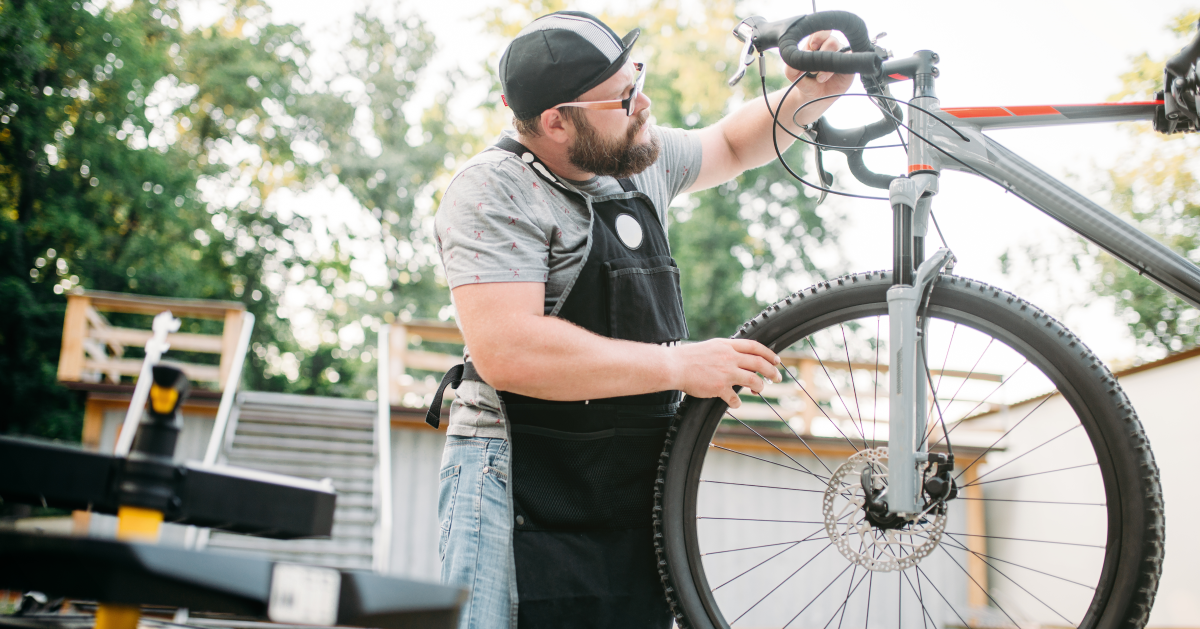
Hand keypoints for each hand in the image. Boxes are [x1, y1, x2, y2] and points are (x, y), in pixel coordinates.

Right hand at [666, 339, 782, 408]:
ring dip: (760, 386)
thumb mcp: (711, 346)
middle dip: (772, 371)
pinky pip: (735, 398)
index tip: (776, 360)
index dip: (769, 353)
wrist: (674, 366)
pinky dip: (737, 402)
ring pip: (753, 380)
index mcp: (728, 346)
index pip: (755, 346)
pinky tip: (736, 403)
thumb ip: (727, 350)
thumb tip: (740, 357)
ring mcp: (726, 373)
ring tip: (759, 390)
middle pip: (759, 363)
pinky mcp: (719, 387)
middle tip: (777, 378)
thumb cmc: (689, 357)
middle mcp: (729, 357)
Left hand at [783, 30, 854, 100]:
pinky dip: (837, 68)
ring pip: (839, 51)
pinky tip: (828, 76)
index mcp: (816, 43)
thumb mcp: (792, 73)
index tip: (812, 47)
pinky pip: (849, 58)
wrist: (815, 96)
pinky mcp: (849, 63)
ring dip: (826, 65)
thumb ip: (792, 62)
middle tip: (812, 70)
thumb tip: (805, 53)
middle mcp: (830, 45)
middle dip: (820, 56)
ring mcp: (841, 53)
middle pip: (831, 40)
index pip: (820, 31)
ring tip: (819, 78)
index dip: (818, 36)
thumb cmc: (805, 80)